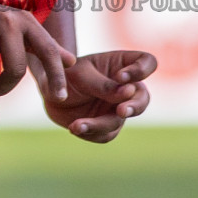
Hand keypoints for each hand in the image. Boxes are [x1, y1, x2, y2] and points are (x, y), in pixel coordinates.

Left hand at [37, 50, 156, 142]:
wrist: (50, 93)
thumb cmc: (68, 74)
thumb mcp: (82, 75)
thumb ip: (104, 85)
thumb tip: (129, 93)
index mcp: (123, 65)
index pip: (147, 63)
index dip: (141, 71)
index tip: (121, 77)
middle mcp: (126, 88)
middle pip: (143, 98)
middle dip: (134, 106)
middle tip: (121, 111)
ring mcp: (117, 108)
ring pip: (120, 120)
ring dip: (100, 124)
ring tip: (78, 125)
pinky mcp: (107, 126)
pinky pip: (105, 134)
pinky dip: (90, 132)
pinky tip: (75, 127)